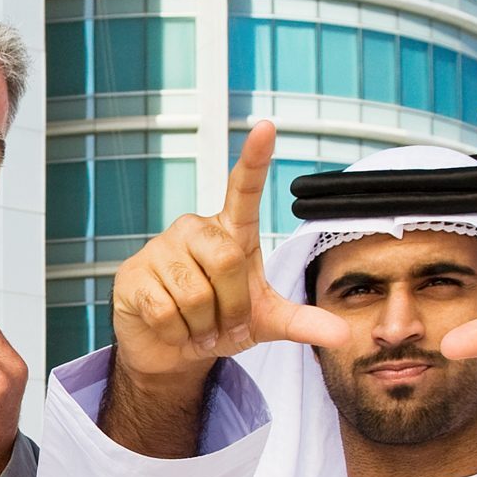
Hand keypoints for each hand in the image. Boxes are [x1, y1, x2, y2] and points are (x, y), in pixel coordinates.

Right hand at [109, 120, 350, 384]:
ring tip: (197, 327)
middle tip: (223, 323)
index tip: (265, 127)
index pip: (243, 190)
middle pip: (228, 261)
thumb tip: (343, 334)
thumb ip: (301, 322)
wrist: (169, 349)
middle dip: (232, 307)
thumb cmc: (217, 322)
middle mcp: (194, 230)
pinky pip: (165, 311)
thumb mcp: (264, 321)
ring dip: (203, 326)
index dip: (254, 159)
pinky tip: (172, 329)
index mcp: (230, 232)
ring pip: (196, 295)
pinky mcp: (134, 276)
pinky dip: (177, 334)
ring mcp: (160, 250)